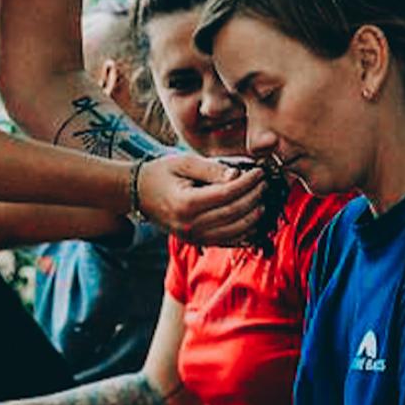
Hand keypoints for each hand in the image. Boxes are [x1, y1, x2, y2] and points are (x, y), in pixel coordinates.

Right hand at [138, 153, 264, 244]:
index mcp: (186, 203)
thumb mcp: (184, 162)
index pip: (227, 194)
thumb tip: (238, 176)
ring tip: (263, 200)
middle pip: (234, 213)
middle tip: (265, 184)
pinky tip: (255, 222)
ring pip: (234, 232)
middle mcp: (190, 225)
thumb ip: (212, 169)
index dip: (248, 184)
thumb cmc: (161, 173)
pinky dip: (245, 234)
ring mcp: (193, 237)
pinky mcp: (196, 242)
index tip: (260, 172)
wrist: (139, 193)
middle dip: (254, 198)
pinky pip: (226, 242)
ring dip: (253, 217)